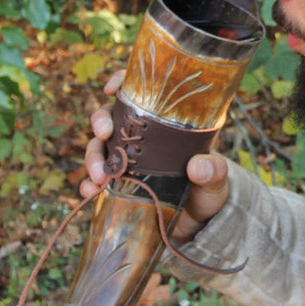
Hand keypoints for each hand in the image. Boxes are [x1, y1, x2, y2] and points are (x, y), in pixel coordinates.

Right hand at [79, 68, 230, 242]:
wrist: (199, 223)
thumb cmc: (209, 190)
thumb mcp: (216, 178)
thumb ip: (214, 171)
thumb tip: (197, 167)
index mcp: (162, 124)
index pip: (138, 94)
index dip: (120, 82)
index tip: (111, 89)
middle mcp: (140, 138)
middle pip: (110, 118)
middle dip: (100, 122)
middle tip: (103, 134)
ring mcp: (126, 161)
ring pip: (98, 147)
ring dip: (92, 158)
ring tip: (99, 176)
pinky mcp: (117, 185)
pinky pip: (95, 181)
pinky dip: (88, 186)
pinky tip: (90, 192)